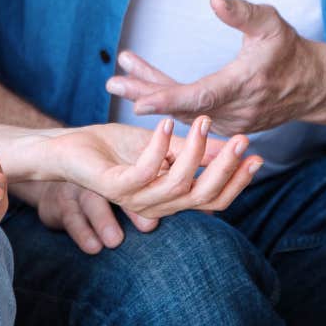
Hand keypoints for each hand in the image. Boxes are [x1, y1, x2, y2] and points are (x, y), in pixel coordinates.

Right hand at [12, 180, 156, 253]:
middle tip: (150, 227)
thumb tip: (170, 221)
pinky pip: (70, 218)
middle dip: (134, 210)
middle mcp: (98, 182)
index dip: (154, 193)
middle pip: (117, 192)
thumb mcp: (109, 189)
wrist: (46, 181)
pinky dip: (82, 234)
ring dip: (105, 222)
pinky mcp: (57, 206)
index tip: (169, 211)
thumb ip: (139, 203)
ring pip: (91, 203)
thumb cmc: (89, 190)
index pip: (138, 183)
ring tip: (115, 241)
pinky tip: (93, 247)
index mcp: (115, 177)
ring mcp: (76, 191)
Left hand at [41, 117, 260, 219]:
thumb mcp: (162, 145)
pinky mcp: (116, 187)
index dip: (237, 181)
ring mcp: (135, 199)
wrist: (69, 149)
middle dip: (226, 167)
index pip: (213, 199)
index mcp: (169, 198)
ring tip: (203, 121)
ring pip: (179, 184)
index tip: (256, 155)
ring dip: (195, 150)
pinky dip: (161, 146)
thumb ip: (193, 150)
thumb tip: (231, 147)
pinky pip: (147, 171)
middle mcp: (156, 205)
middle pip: (203, 196)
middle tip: (242, 139)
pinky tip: (169, 123)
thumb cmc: (113, 148)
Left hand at [106, 0, 325, 133]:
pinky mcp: (225, 125)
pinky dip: (168, 100)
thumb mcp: (270, 23)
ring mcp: (229, 123)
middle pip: (182, 107)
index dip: (166, 99)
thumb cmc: (288, 50)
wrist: (312, 85)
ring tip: (121, 76)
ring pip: (183, 111)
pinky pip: (190, 114)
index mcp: (242, 87)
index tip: (137, 100)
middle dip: (145, 93)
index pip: (198, 97)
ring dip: (152, 93)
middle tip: (112, 82)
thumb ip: (242, 12)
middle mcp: (234, 112)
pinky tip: (146, 84)